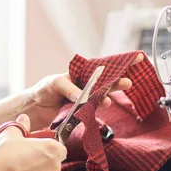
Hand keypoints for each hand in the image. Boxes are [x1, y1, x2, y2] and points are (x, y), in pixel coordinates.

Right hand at [0, 114, 66, 170]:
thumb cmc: (3, 154)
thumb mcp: (11, 133)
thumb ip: (21, 125)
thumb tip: (24, 119)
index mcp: (52, 148)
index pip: (60, 148)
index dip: (49, 148)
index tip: (38, 148)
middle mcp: (55, 166)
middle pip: (54, 163)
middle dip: (44, 161)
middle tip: (27, 158)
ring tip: (21, 170)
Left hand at [25, 54, 141, 129]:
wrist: (34, 108)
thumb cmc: (44, 89)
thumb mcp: (55, 83)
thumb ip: (70, 89)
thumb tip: (82, 97)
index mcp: (82, 74)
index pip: (103, 66)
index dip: (119, 63)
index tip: (136, 57)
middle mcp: (86, 86)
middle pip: (106, 83)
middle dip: (117, 82)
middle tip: (128, 83)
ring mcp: (85, 100)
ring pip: (100, 97)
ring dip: (106, 98)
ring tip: (108, 100)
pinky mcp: (81, 113)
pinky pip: (91, 111)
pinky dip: (95, 111)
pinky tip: (97, 109)